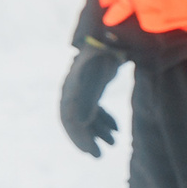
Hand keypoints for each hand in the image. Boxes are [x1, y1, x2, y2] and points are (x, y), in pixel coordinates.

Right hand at [60, 38, 122, 156]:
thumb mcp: (102, 70)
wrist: (115, 32)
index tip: (91, 151)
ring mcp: (83, 87)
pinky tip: (116, 130)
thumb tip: (80, 121)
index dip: (79, 136)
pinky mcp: (93, 86)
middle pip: (75, 119)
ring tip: (113, 144)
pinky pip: (93, 109)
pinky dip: (103, 120)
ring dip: (97, 131)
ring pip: (85, 115)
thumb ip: (91, 92)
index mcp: (73, 86)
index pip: (70, 118)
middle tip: (98, 155)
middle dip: (86, 138)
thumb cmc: (109, 48)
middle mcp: (74, 88)